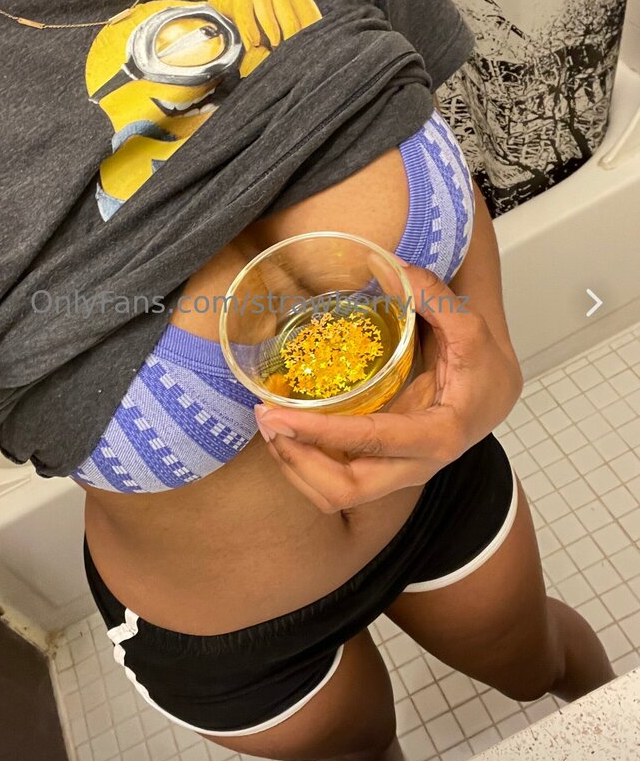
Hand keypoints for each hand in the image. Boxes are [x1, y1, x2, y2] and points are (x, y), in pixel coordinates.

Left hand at [254, 262, 522, 512]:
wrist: (495, 393)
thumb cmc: (482, 362)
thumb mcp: (470, 325)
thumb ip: (435, 296)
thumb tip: (389, 267)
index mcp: (438, 436)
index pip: (372, 443)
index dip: (322, 435)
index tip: (280, 416)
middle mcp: (414, 465)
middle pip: (347, 491)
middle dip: (298, 463)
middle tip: (266, 421)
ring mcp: (395, 471)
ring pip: (337, 494)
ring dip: (296, 467)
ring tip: (269, 426)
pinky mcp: (380, 466)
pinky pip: (337, 479)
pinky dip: (306, 462)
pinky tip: (287, 431)